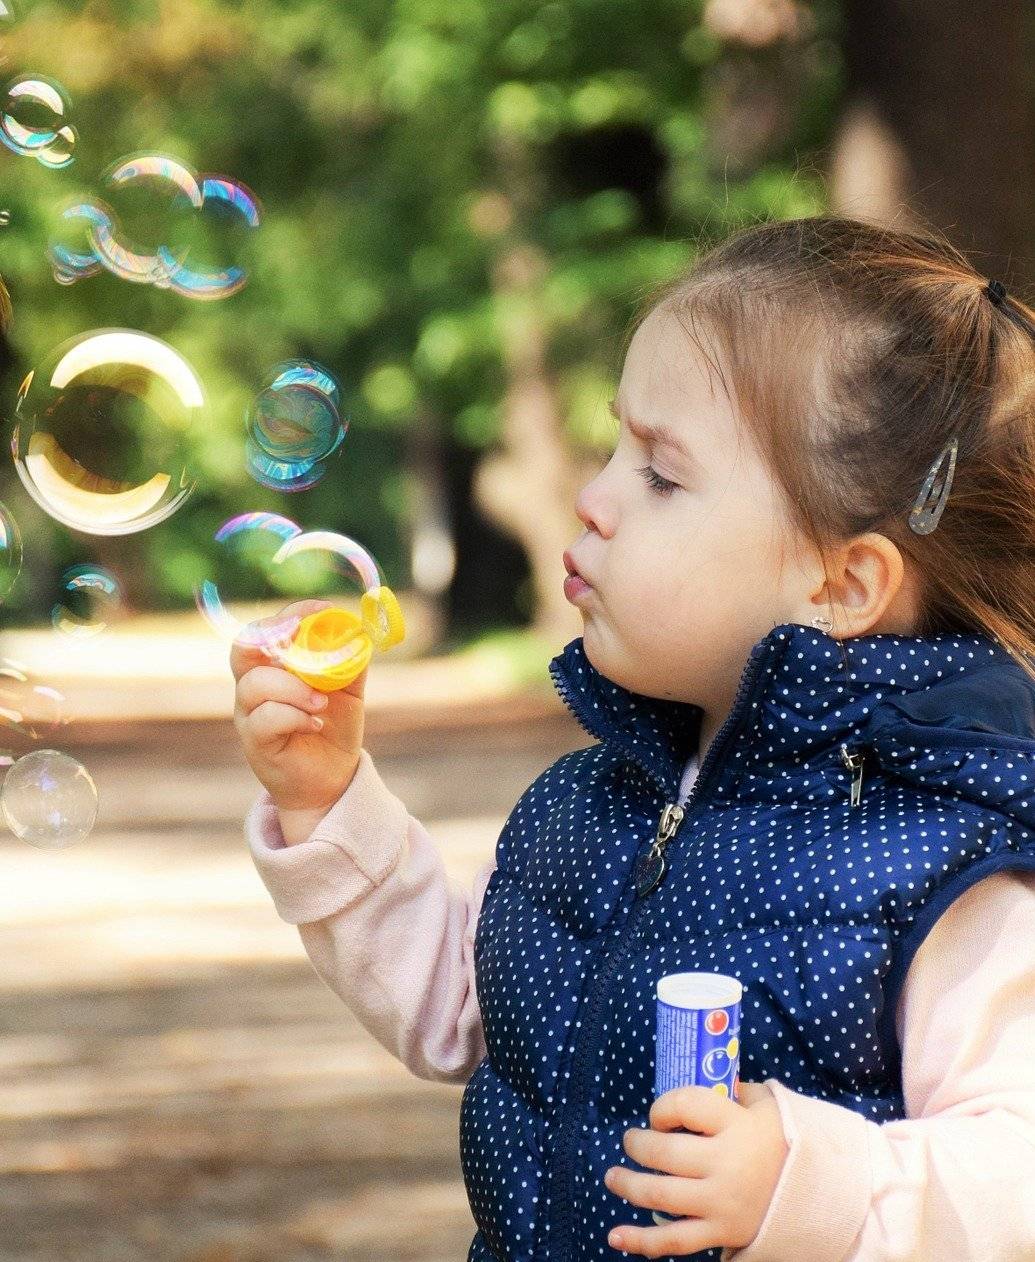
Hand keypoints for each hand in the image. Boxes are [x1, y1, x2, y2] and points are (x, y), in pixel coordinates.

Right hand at [232, 600, 367, 832]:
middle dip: (272, 636)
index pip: (267, 629)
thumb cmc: (333, 727)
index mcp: (274, 666)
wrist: (331, 778)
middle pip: (243, 648)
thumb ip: (351, 660)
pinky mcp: (255, 742)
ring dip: (293, 687)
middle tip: (301, 637)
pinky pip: (264, 719)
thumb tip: (360, 629)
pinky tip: (314, 724)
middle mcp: (254, 685)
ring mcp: (250, 714)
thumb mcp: (349, 689)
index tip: (323, 610)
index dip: (290, 614)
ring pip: (255, 684)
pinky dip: (293, 716)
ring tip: (322, 701)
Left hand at [603, 1081, 787, 1257]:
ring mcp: (722, 1202)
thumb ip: (735, 1091)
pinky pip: (674, 1241)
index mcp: (738, 1125)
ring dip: (628, 1185)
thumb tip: (704, 1079)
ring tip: (613, 1177)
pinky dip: (640, 1241)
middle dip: (638, 1144)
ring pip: (661, 1194)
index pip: (684, 1104)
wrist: (820, 1196)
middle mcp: (727, 1164)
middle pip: (665, 1152)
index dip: (662, 1107)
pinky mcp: (721, 1233)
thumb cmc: (784, 1143)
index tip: (660, 1114)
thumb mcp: (767, 1105)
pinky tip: (615, 1236)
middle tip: (630, 1141)